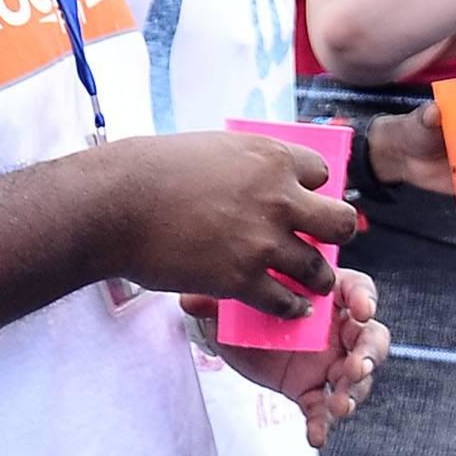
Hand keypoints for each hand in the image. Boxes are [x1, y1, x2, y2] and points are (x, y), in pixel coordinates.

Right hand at [107, 128, 361, 315]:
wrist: (115, 205)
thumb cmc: (151, 170)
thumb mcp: (213, 148)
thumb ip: (248, 164)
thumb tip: (263, 176)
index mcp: (271, 158)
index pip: (323, 173)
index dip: (314, 189)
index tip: (304, 201)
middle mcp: (278, 198)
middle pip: (340, 222)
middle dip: (335, 234)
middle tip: (322, 244)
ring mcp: (263, 241)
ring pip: (319, 269)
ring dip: (317, 278)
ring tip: (311, 283)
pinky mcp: (242, 279)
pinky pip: (285, 301)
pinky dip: (290, 307)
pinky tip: (290, 306)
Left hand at [182, 265, 389, 448]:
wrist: (230, 339)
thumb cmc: (242, 310)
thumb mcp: (228, 302)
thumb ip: (214, 299)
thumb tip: (190, 300)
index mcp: (324, 295)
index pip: (357, 290)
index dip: (365, 299)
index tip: (362, 310)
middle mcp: (335, 328)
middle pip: (370, 337)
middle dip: (368, 353)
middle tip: (355, 367)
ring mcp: (329, 361)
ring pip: (358, 376)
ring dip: (354, 392)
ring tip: (339, 405)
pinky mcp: (313, 390)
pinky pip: (324, 409)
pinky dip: (323, 424)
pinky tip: (316, 436)